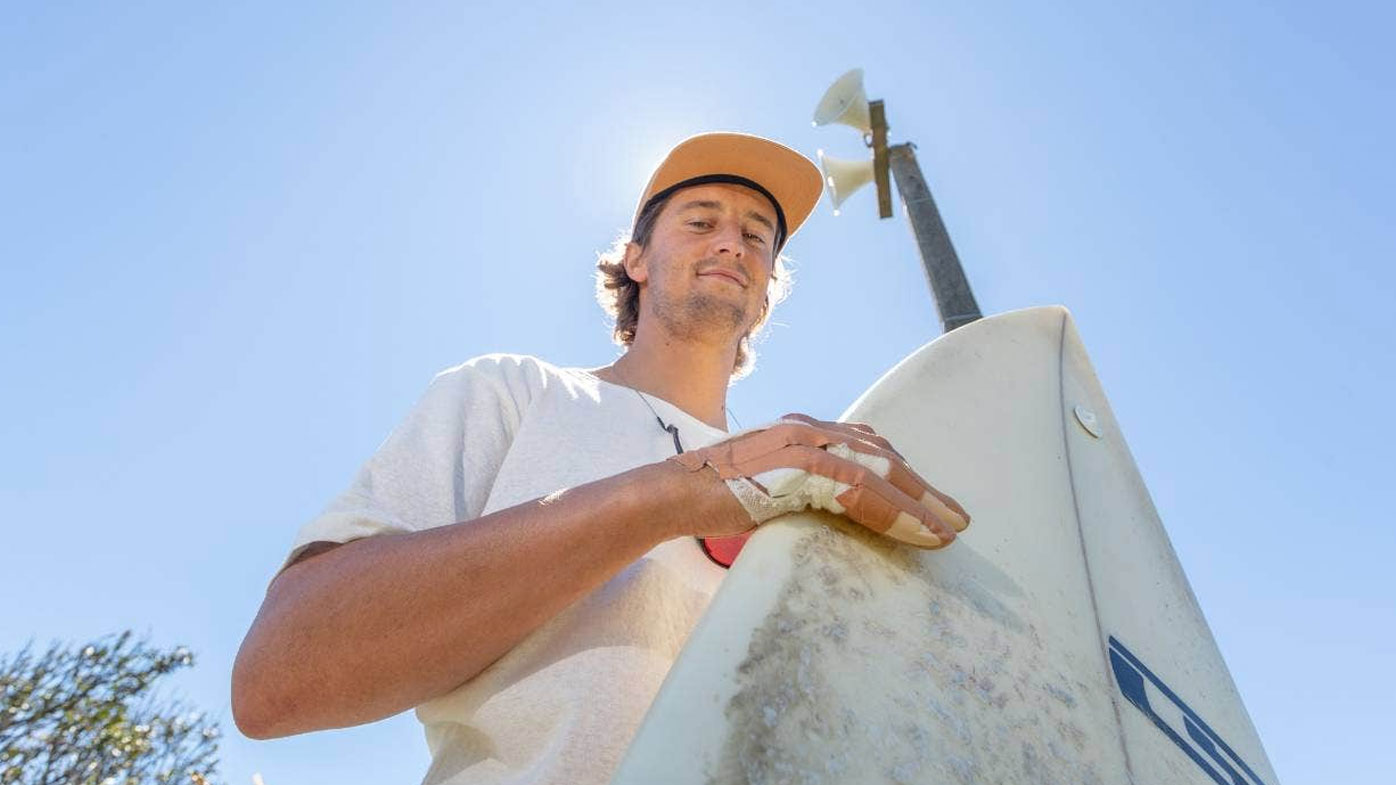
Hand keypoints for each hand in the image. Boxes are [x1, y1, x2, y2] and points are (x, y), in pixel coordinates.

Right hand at [669, 413, 968, 548]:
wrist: (669, 492)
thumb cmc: (707, 497)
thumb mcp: (763, 486)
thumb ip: (795, 488)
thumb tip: (822, 511)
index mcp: (800, 430)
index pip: (865, 445)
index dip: (902, 474)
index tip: (928, 501)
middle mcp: (808, 429)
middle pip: (882, 455)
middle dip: (923, 488)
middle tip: (957, 518)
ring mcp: (804, 444)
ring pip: (881, 472)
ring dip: (920, 504)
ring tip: (949, 532)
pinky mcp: (799, 468)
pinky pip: (862, 491)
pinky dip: (896, 513)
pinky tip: (920, 534)